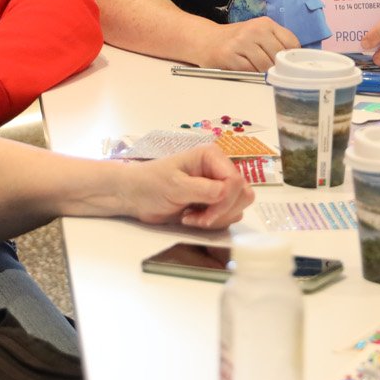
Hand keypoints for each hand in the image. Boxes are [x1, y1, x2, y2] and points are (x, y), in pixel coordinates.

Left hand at [123, 144, 252, 229]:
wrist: (135, 196)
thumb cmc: (151, 184)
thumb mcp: (175, 186)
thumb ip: (203, 190)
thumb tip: (226, 193)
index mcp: (212, 157)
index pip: (236, 180)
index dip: (226, 201)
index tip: (206, 215)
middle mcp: (219, 169)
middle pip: (244, 194)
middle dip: (223, 211)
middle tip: (198, 218)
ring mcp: (218, 187)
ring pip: (238, 208)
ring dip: (216, 219)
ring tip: (191, 217)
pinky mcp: (214, 203)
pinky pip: (227, 217)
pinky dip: (212, 223)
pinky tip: (192, 218)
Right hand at [196, 18, 299, 70]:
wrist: (206, 40)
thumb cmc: (237, 41)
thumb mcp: (258, 34)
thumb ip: (276, 43)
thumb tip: (297, 63)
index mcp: (266, 23)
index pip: (291, 43)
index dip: (292, 58)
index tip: (290, 66)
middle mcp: (255, 30)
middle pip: (279, 56)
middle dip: (278, 68)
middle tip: (274, 74)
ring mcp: (242, 42)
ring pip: (265, 66)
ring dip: (265, 74)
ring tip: (259, 73)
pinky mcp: (230, 55)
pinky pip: (249, 71)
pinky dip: (251, 76)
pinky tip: (246, 72)